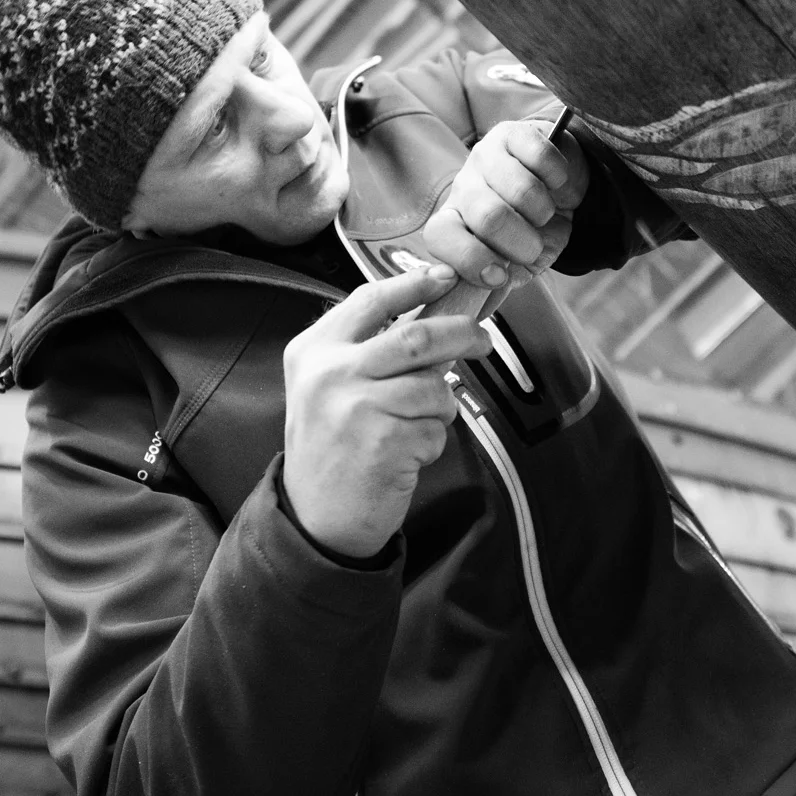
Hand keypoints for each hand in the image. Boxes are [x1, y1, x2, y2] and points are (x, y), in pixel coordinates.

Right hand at [281, 265, 492, 558]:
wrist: (315, 517)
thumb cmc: (332, 446)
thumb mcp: (329, 385)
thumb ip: (369, 349)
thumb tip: (434, 316)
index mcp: (314, 351)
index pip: (370, 300)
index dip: (414, 285)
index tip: (447, 277)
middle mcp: (331, 373)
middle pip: (417, 337)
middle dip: (462, 334)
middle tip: (482, 340)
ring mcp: (358, 408)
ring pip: (433, 387)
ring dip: (440, 406)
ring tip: (416, 424)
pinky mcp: (385, 442)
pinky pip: (434, 428)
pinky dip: (431, 440)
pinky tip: (404, 455)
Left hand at [424, 118, 588, 313]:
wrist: (560, 191)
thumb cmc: (530, 232)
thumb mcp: (512, 267)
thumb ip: (492, 291)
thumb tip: (470, 327)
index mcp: (453, 222)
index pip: (441, 237)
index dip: (471, 260)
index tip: (500, 276)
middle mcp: (464, 187)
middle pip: (487, 215)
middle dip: (521, 241)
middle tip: (532, 245)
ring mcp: (487, 155)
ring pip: (520, 190)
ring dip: (544, 212)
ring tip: (544, 214)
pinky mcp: (518, 132)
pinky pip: (543, 159)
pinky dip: (559, 180)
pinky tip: (555, 184)